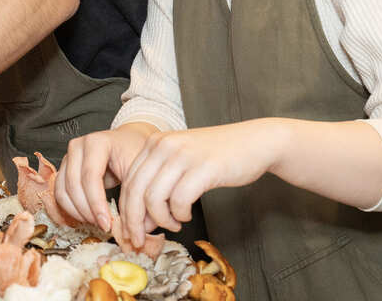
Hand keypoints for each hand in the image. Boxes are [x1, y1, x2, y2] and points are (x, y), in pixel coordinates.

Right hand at [55, 123, 157, 230]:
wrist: (128, 142)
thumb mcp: (139, 171)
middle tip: (104, 226)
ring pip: (63, 191)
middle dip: (88, 211)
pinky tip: (88, 217)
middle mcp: (78, 147)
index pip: (90, 176)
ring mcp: (68, 157)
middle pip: (73, 185)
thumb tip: (134, 226)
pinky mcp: (65, 169)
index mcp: (97, 142)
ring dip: (78, 212)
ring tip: (97, 222)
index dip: (97, 204)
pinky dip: (71, 209)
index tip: (108, 224)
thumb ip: (134, 196)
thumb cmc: (134, 154)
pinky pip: (60, 193)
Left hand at [118, 119, 285, 248]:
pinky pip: (179, 200)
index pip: (128, 182)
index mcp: (154, 143)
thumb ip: (158, 187)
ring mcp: (183, 155)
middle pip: (135, 191)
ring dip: (162, 219)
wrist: (254, 142)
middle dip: (134, 222)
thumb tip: (140, 222)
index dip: (126, 211)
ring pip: (154, 197)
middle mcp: (164, 145)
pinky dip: (180, 214)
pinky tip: (187, 215)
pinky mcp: (203, 167)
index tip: (130, 231)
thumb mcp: (180, 165)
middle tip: (140, 240)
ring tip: (174, 224)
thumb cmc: (217, 158)